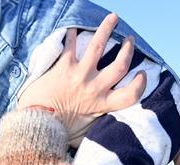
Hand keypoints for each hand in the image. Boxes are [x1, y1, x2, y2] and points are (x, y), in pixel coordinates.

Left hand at [15, 13, 148, 142]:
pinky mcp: (63, 67)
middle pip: (120, 65)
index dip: (140, 84)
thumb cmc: (59, 130)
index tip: (142, 74)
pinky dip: (73, 34)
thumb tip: (104, 116)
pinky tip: (74, 26)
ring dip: (107, 29)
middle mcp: (94, 88)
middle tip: (129, 41)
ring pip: (99, 46)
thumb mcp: (85, 128)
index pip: (131, 95)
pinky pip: (71, 44)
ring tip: (113, 18)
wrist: (37, 124)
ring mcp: (80, 75)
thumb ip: (97, 117)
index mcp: (101, 105)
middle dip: (128, 50)